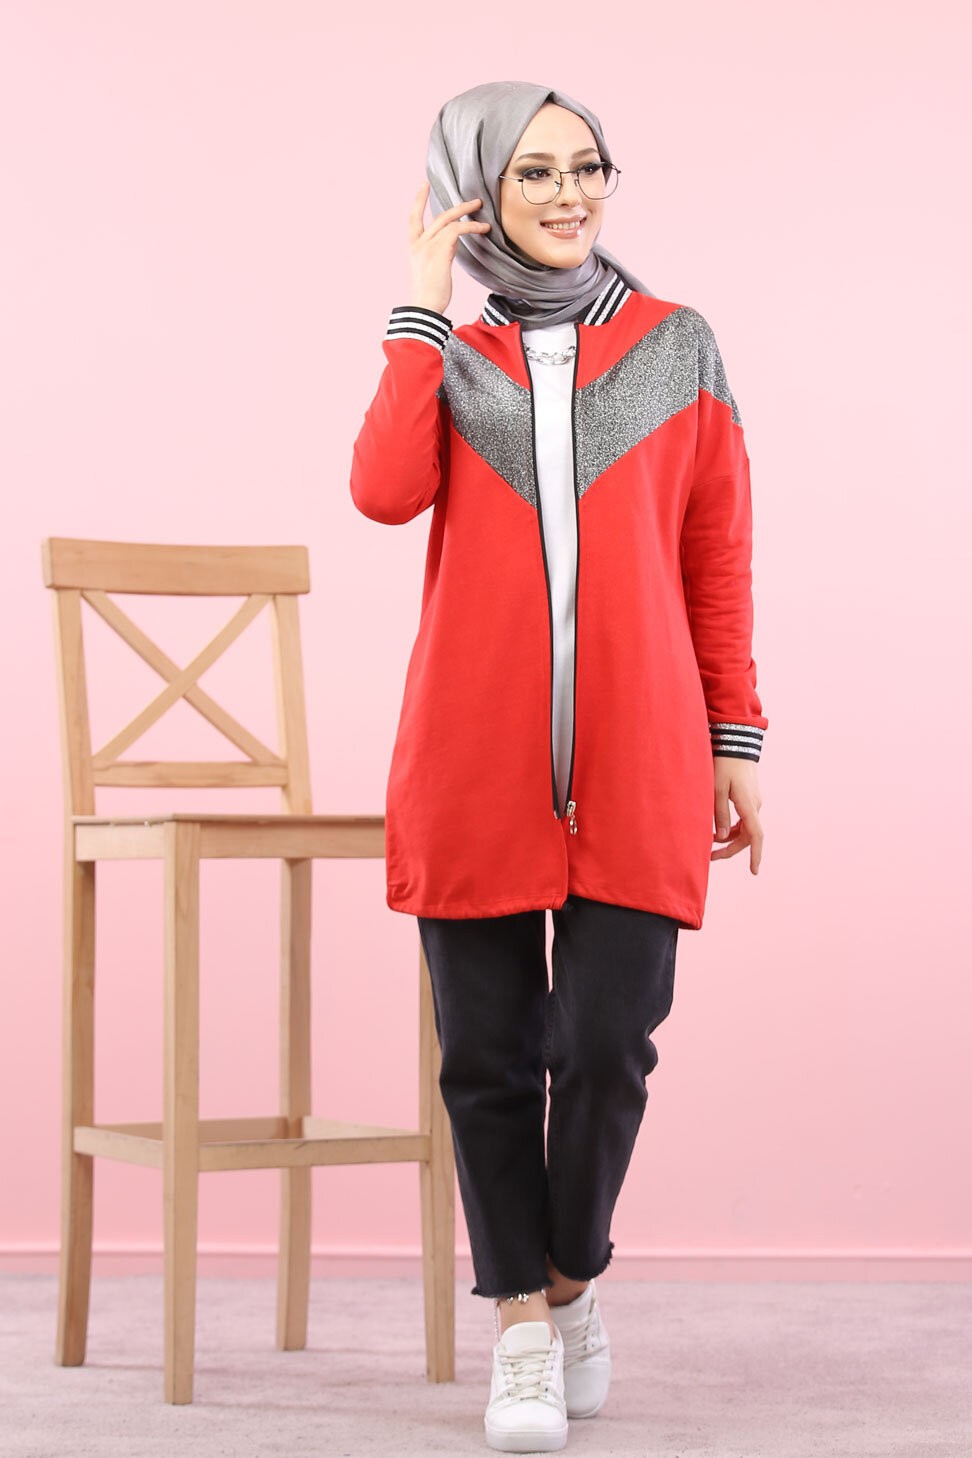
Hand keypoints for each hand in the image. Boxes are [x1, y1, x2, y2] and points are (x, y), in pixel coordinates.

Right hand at [407, 181, 490, 316]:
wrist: (425, 308)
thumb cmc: (429, 297)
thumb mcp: (431, 271)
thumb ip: (439, 254)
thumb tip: (451, 247)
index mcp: (414, 248)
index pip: (413, 218)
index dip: (418, 201)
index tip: (424, 186)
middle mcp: (419, 243)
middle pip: (438, 216)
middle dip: (457, 205)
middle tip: (473, 200)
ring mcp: (428, 245)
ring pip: (449, 219)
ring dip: (467, 212)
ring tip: (481, 208)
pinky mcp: (440, 250)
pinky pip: (458, 230)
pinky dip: (471, 227)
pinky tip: (482, 229)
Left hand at [710, 758, 762, 873]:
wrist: (736, 743)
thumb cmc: (724, 764)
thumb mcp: (716, 790)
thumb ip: (719, 814)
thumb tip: (723, 837)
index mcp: (748, 805)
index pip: (755, 836)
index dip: (755, 855)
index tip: (754, 871)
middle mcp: (755, 806)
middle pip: (748, 836)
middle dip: (730, 849)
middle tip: (710, 857)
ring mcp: (754, 801)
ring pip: (746, 828)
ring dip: (731, 838)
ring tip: (711, 844)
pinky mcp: (750, 797)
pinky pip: (744, 819)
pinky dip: (733, 828)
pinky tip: (720, 830)